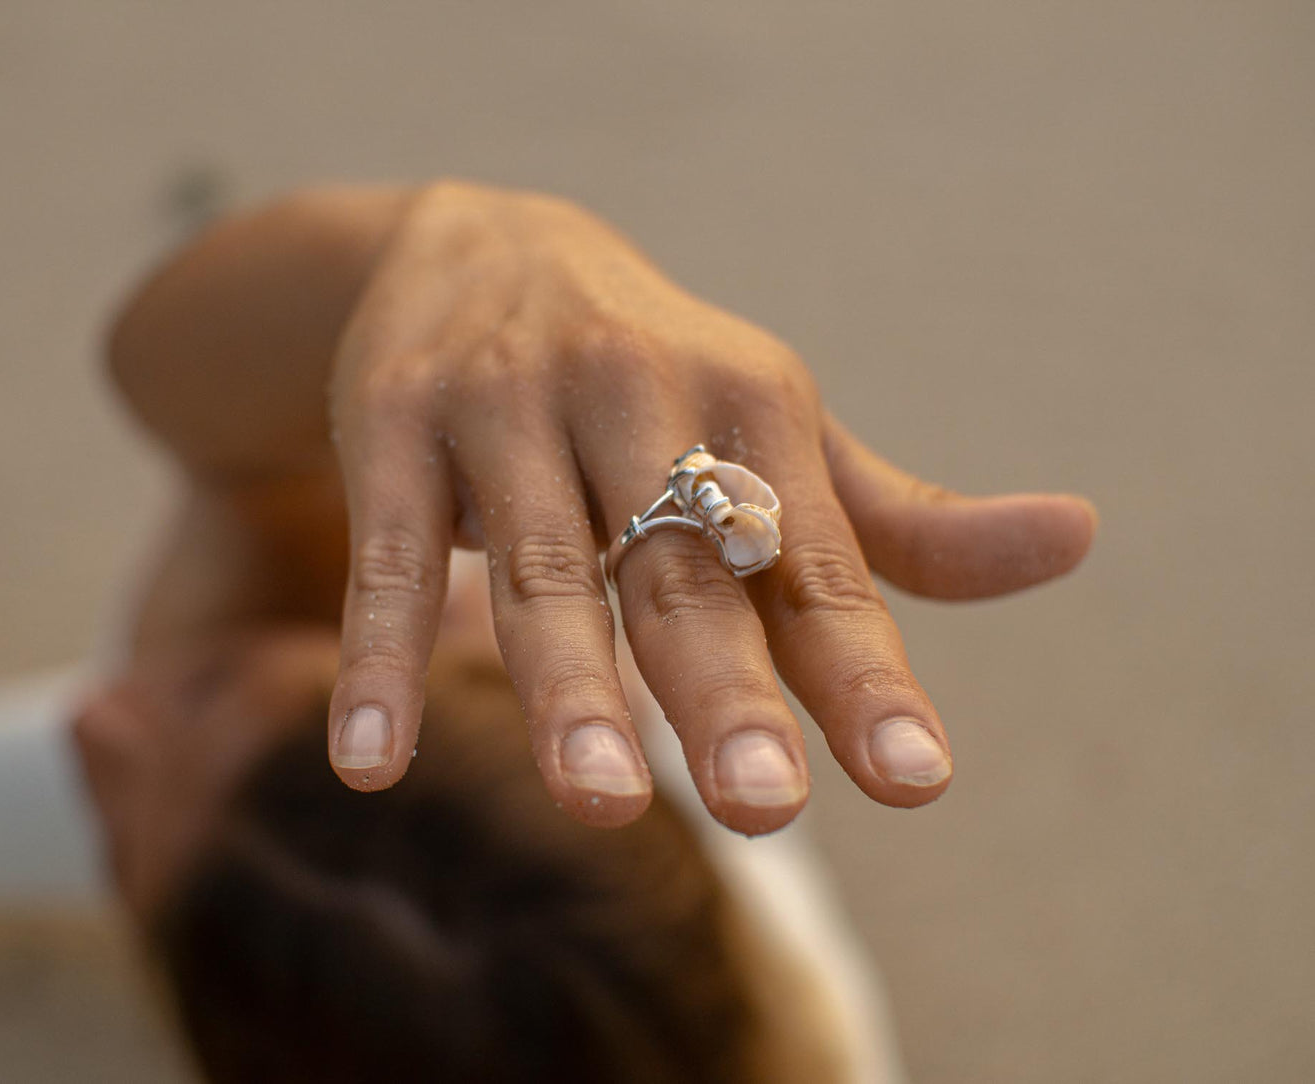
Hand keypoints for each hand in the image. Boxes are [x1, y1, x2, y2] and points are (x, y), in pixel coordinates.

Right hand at [323, 181, 1095, 833]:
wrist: (479, 245)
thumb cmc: (656, 378)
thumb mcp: (778, 432)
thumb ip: (895, 524)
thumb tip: (1078, 538)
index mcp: (754, 406)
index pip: (817, 563)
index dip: (866, 675)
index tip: (916, 782)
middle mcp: (638, 394)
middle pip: (684, 568)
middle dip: (724, 689)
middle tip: (765, 808)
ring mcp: (509, 407)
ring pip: (544, 567)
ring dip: (569, 686)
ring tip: (598, 802)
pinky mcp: (398, 424)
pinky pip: (393, 554)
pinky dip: (382, 652)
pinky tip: (371, 760)